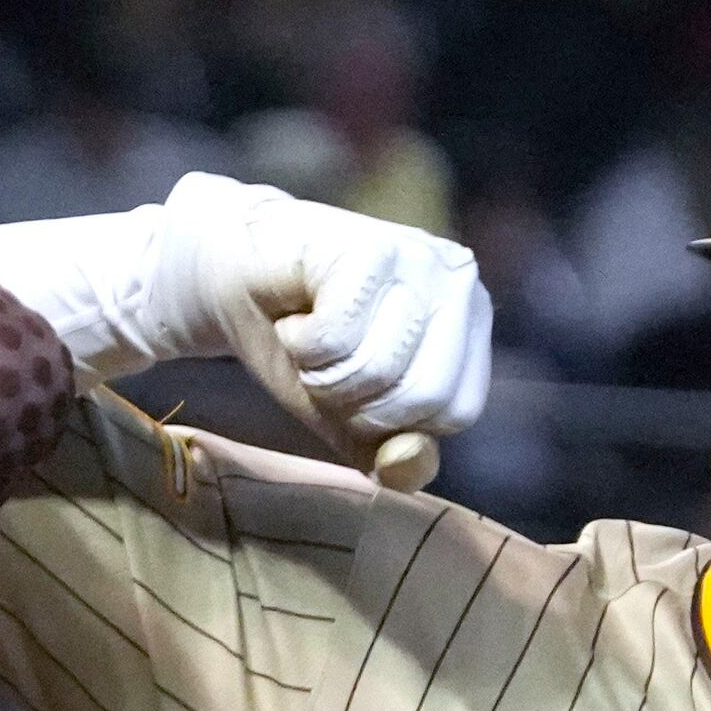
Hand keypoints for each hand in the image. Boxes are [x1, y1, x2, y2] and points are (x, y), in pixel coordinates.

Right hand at [157, 174, 489, 463]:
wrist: (239, 271)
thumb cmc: (302, 344)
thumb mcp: (348, 415)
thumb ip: (387, 452)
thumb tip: (404, 465)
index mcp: (471, 323)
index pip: (455, 411)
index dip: (389, 418)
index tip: (354, 380)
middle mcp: (460, 282)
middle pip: (422, 396)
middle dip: (353, 398)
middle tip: (326, 359)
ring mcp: (418, 257)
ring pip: (376, 369)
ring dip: (318, 370)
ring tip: (309, 334)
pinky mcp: (370, 246)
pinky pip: (337, 339)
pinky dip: (300, 341)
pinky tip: (296, 312)